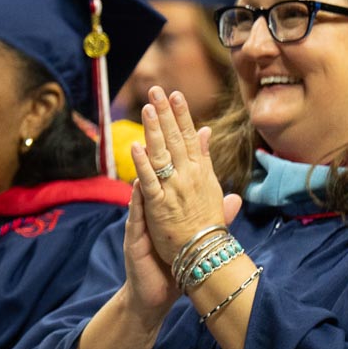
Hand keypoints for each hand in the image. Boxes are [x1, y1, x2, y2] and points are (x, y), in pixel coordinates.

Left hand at [128, 87, 241, 269]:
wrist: (204, 258)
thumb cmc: (205, 227)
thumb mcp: (210, 189)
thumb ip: (205, 161)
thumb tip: (205, 133)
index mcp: (202, 174)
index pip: (190, 139)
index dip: (182, 116)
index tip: (175, 95)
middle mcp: (190, 179)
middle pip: (176, 141)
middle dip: (167, 114)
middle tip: (157, 90)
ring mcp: (175, 191)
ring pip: (163, 156)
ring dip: (155, 131)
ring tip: (147, 107)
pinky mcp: (160, 207)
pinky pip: (150, 182)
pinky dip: (143, 165)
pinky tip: (136, 147)